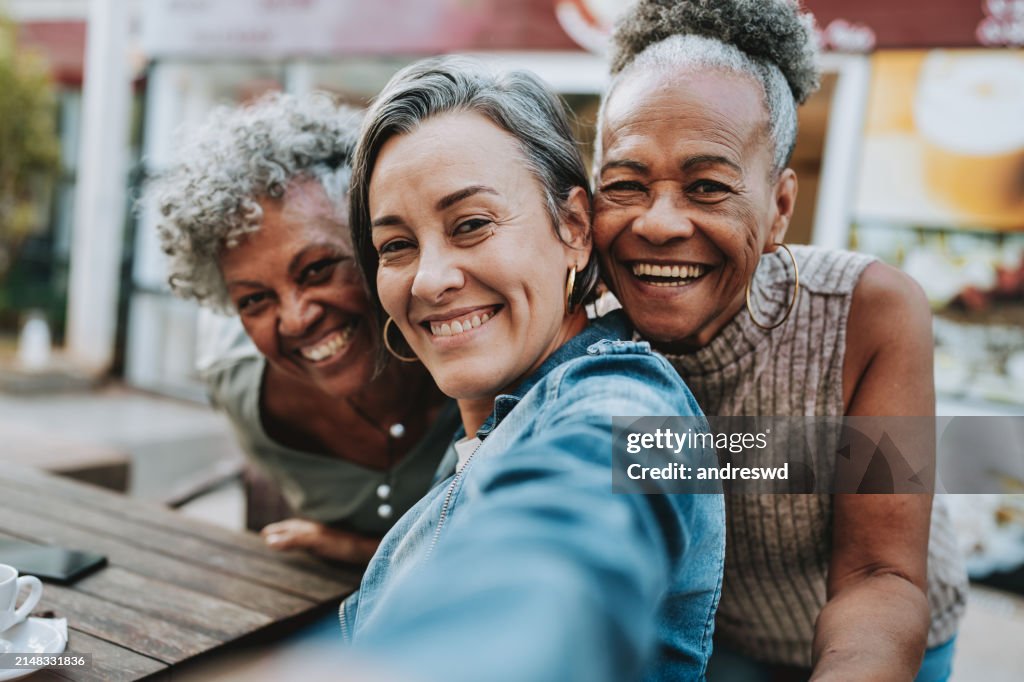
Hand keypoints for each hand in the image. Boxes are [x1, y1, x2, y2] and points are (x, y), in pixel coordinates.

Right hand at [261, 518, 380, 563]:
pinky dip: (311, 544)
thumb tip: (268, 541)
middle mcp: (321, 529)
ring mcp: (331, 536)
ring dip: (297, 536)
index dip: (277, 530)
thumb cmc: (347, 544)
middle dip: (284, 531)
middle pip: (299, 528)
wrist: (375, 546)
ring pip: (309, 534)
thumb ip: (294, 539)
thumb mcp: (317, 541)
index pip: (290, 527)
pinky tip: (316, 549)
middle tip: (270, 535)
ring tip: (289, 540)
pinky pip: (320, 542)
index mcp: (313, 527)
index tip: (263, 533)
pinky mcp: (341, 545)